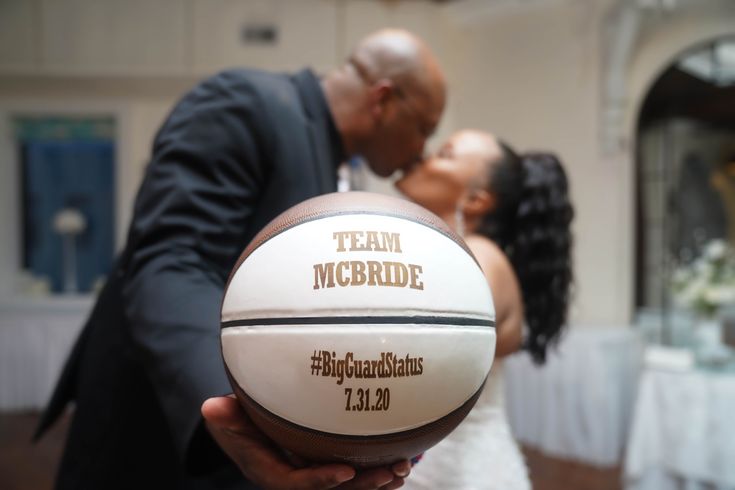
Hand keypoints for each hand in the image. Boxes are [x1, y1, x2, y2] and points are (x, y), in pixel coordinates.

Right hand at [202, 396, 408, 488]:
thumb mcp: (228, 418)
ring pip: (350, 488)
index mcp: (271, 472)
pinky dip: (378, 472)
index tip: (346, 472)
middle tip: (391, 471)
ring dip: (378, 481)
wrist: (246, 429)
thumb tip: (211, 407)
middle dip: (364, 486)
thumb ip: (225, 416)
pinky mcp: (329, 466)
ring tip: (403, 468)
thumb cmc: (238, 421)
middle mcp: (296, 479)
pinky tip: (403, 461)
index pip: (296, 484)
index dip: (320, 481)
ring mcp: (315, 474)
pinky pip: (356, 475)